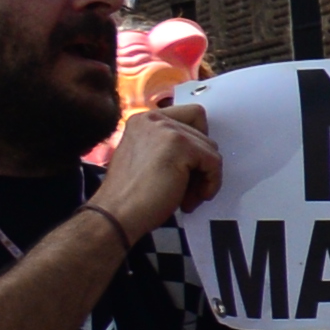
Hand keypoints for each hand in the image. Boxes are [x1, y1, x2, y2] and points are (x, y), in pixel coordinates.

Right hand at [92, 101, 217, 241]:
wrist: (116, 213)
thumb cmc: (131, 196)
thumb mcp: (149, 158)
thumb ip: (169, 147)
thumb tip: (204, 152)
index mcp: (143, 120)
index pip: (192, 116)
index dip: (198, 144)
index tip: (193, 166)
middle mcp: (153, 119)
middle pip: (203, 134)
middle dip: (200, 165)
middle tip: (188, 189)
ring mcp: (166, 129)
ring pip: (210, 149)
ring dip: (204, 176)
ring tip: (186, 197)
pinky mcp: (179, 144)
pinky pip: (214, 162)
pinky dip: (211, 183)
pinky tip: (191, 199)